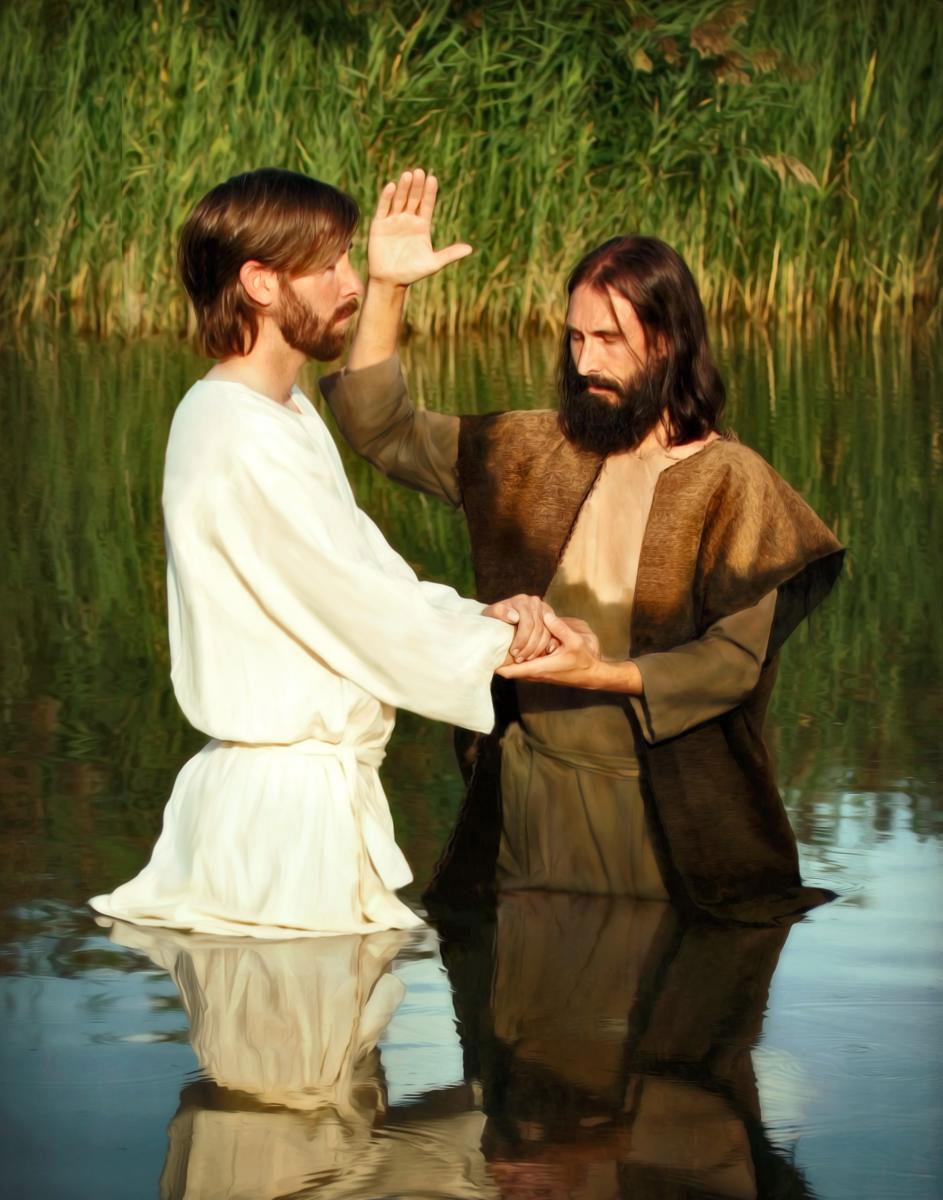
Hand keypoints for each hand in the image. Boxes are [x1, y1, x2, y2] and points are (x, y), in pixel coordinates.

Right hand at [367, 169, 471, 287]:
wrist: (391, 281)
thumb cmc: (412, 273)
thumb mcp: (433, 263)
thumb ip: (450, 254)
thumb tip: (470, 249)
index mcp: (422, 226)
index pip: (427, 205)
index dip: (430, 193)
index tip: (433, 179)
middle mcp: (408, 220)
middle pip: (414, 198)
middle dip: (417, 187)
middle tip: (420, 172)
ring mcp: (393, 221)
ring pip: (399, 200)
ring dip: (403, 188)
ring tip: (408, 175)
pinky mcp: (379, 225)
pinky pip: (384, 208)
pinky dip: (387, 198)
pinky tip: (391, 186)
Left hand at [483, 594, 556, 661]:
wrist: (500, 616)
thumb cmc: (493, 617)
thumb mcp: (491, 614)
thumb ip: (499, 612)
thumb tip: (514, 617)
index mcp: (522, 601)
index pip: (528, 623)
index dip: (521, 639)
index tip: (513, 652)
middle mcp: (535, 603)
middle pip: (538, 630)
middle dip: (529, 647)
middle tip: (519, 659)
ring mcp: (545, 610)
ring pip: (546, 634)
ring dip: (537, 650)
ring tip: (525, 659)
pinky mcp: (551, 619)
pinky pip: (552, 636)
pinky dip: (545, 647)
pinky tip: (536, 656)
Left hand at [497, 612, 642, 693]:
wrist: (590, 675)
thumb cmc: (583, 659)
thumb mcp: (575, 641)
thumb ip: (560, 628)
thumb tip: (545, 615)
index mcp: (539, 667)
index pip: (510, 671)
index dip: (496, 664)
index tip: (487, 653)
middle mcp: (535, 674)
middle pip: (508, 671)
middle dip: (499, 660)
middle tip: (488, 644)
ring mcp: (536, 675)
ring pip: (514, 669)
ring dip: (507, 660)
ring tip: (497, 644)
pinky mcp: (539, 672)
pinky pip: (522, 668)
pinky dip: (515, 661)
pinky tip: (513, 647)